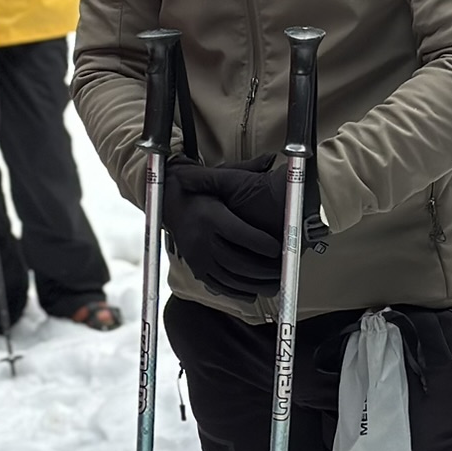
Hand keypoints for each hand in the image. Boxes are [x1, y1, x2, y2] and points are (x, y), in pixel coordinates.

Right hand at [164, 162, 283, 298]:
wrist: (170, 201)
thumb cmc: (202, 189)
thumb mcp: (222, 177)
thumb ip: (247, 169)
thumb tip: (271, 158)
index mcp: (211, 216)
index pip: (239, 233)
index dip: (260, 243)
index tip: (276, 247)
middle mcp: (201, 238)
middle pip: (236, 260)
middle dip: (262, 269)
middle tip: (281, 270)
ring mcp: (197, 257)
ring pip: (229, 277)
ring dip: (254, 283)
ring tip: (274, 284)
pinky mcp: (196, 269)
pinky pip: (217, 286)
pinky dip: (237, 292)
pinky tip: (253, 292)